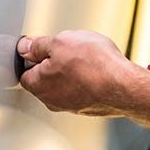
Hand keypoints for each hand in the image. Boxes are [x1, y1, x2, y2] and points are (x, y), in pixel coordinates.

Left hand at [17, 30, 138, 115]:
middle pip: (45, 79)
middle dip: (53, 64)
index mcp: (38, 85)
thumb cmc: (94, 66)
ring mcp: (71, 106)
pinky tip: (97, 70)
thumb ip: (38, 45)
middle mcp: (52, 100)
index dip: (33, 56)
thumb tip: (26, 46)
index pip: (24, 72)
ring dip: (72, 72)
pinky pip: (82, 90)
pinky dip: (86, 80)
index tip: (42, 47)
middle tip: (68, 51)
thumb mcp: (60, 42)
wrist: (125, 86)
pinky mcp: (89, 107)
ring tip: (86, 60)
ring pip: (65, 84)